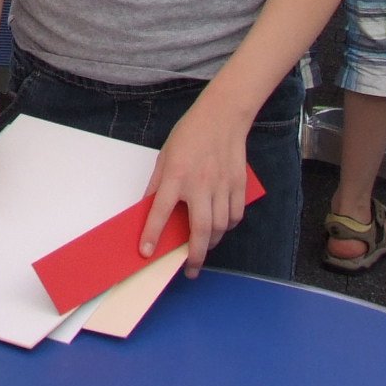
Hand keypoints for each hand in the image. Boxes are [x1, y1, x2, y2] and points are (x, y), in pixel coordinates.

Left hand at [137, 99, 248, 276]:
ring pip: (220, 226)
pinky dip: (228, 226)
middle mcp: (199, 184)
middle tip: (190, 268)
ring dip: (211, 242)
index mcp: (176, 176)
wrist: (222, 116)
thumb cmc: (190, 135)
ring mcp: (222, 186)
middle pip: (199, 230)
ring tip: (203, 247)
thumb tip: (149, 209)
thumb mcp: (165, 157)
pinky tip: (221, 227)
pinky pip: (235, 215)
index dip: (151, 234)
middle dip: (194, 255)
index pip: (160, 211)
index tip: (147, 252)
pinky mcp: (238, 185)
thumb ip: (158, 184)